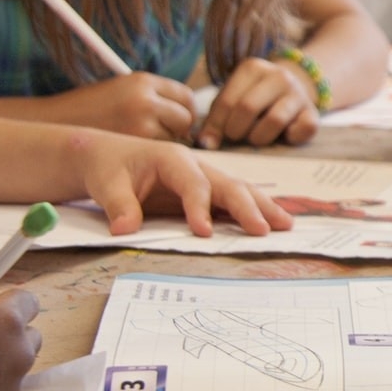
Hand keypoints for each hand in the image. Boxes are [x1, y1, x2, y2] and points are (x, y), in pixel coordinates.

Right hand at [49, 72, 195, 141]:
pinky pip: (157, 151)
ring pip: (174, 137)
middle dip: (179, 129)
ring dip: (164, 142)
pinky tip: (132, 151)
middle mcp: (144, 99)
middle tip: (162, 136)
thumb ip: (153, 98)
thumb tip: (188, 117)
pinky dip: (150, 153)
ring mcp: (140, 122)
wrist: (50, 123)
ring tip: (139, 142)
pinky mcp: (132, 144)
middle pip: (185, 117)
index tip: (176, 121)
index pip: (185, 96)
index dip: (184, 111)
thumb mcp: (122, 92)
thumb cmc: (89, 110)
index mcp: (142, 81)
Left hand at [72, 132, 293, 236]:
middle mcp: (197, 165)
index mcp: (173, 158)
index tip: (203, 233)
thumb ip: (118, 205)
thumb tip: (125, 230)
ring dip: (263, 208)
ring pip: (240, 190)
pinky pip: (234, 199)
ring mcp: (205, 177)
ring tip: (285, 226)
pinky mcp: (206, 190)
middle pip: (229, 185)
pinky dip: (255, 210)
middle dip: (248, 207)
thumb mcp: (105, 184)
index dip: (200, 208)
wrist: (106, 157)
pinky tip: (271, 222)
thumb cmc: (108, 168)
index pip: (194, 184)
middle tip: (264, 230)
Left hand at [195, 57, 318, 149]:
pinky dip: (290, 138)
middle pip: (248, 108)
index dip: (215, 126)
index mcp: (252, 68)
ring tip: (255, 138)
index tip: (211, 141)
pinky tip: (283, 136)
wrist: (291, 91)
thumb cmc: (252, 99)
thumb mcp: (232, 100)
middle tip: (235, 137)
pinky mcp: (313, 113)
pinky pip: (303, 130)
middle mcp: (278, 76)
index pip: (227, 101)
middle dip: (236, 131)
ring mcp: (298, 93)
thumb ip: (216, 119)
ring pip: (275, 120)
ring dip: (259, 137)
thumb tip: (205, 143)